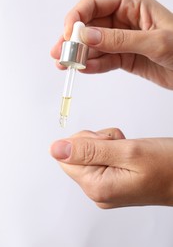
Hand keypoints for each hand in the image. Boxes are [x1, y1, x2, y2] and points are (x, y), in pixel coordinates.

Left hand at [50, 128, 172, 207]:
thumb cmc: (167, 166)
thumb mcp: (127, 151)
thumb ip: (88, 150)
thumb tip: (56, 149)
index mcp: (97, 187)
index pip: (66, 157)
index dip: (85, 141)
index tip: (106, 141)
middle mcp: (98, 191)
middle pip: (77, 155)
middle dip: (96, 141)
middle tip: (119, 144)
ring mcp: (105, 187)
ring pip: (89, 153)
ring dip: (106, 143)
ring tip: (127, 148)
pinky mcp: (112, 180)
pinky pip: (100, 158)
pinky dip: (112, 148)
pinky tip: (128, 152)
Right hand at [51, 0, 172, 88]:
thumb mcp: (154, 41)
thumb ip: (120, 39)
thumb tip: (88, 36)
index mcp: (131, 4)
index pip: (94, 5)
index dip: (77, 18)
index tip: (68, 35)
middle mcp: (123, 20)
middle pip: (90, 27)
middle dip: (73, 40)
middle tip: (60, 54)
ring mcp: (122, 40)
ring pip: (94, 46)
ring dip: (79, 56)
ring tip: (66, 66)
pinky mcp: (124, 57)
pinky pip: (104, 60)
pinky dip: (93, 66)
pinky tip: (83, 70)